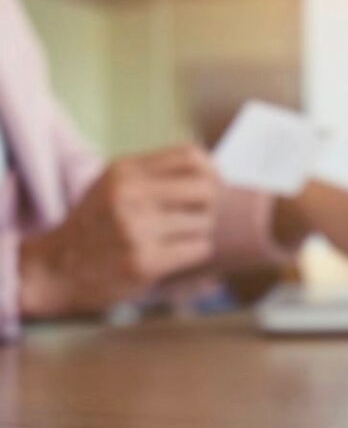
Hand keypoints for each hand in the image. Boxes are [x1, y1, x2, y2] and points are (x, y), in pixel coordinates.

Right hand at [19, 145, 217, 315]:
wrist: (55, 271)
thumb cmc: (97, 226)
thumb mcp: (114, 186)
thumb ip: (155, 174)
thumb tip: (212, 171)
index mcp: (124, 171)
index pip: (192, 156)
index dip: (211, 173)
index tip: (211, 188)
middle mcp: (129, 195)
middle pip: (205, 190)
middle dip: (210, 206)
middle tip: (198, 218)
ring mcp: (135, 229)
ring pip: (204, 223)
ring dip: (198, 234)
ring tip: (175, 240)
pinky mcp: (144, 261)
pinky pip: (199, 249)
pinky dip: (194, 254)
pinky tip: (173, 256)